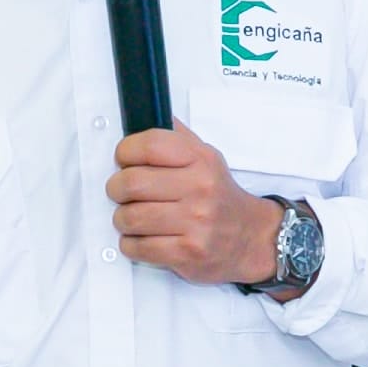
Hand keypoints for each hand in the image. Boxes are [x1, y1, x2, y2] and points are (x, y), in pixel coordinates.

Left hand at [108, 128, 282, 287]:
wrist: (250, 237)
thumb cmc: (219, 196)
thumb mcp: (206, 157)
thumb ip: (176, 137)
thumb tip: (147, 113)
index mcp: (200, 160)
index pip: (149, 145)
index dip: (125, 152)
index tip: (123, 160)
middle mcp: (200, 188)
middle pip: (132, 183)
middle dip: (117, 189)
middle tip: (121, 193)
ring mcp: (195, 222)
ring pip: (130, 217)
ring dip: (122, 219)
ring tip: (132, 218)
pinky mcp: (188, 252)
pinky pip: (138, 247)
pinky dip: (132, 244)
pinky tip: (142, 238)